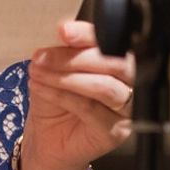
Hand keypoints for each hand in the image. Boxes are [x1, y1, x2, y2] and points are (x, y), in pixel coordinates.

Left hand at [22, 17, 134, 169]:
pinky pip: (90, 109)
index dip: (89, 35)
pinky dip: (62, 96)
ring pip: (104, 87)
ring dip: (67, 77)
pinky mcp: (116, 132)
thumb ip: (67, 50)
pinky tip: (42, 89)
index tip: (64, 31)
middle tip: (44, 57)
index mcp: (121, 62)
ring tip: (39, 72)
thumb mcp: (58, 68)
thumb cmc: (56, 102)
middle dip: (77, 58)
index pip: (114, 42)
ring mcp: (127, 110)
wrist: (48, 138)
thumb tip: (65, 30)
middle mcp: (130, 85)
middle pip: (116, 64)